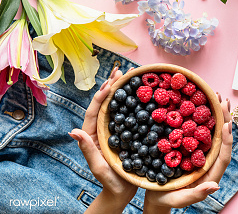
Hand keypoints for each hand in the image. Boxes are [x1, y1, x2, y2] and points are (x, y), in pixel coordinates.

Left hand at [69, 66, 137, 213]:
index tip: (109, 84)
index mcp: (93, 136)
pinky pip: (124, 115)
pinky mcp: (122, 134)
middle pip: (104, 105)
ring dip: (119, 91)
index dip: (101, 97)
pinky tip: (137, 94)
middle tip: (120, 71)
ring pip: (114, 107)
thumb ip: (88, 150)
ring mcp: (112, 131)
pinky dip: (129, 102)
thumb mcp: (98, 168)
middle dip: (110, 87)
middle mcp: (102, 130)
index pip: (94, 112)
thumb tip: (74, 131)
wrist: (121, 193)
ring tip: (126, 76)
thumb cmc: (110, 183)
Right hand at [143, 93, 232, 213]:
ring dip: (215, 115)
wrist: (156, 197)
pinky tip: (198, 105)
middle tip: (223, 100)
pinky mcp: (191, 148)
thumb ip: (196, 194)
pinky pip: (199, 132)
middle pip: (221, 139)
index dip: (227, 140)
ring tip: (216, 98)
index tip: (227, 124)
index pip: (223, 155)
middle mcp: (208, 161)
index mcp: (210, 173)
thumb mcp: (179, 199)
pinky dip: (200, 118)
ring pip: (211, 133)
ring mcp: (200, 154)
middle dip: (224, 119)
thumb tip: (215, 186)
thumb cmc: (167, 199)